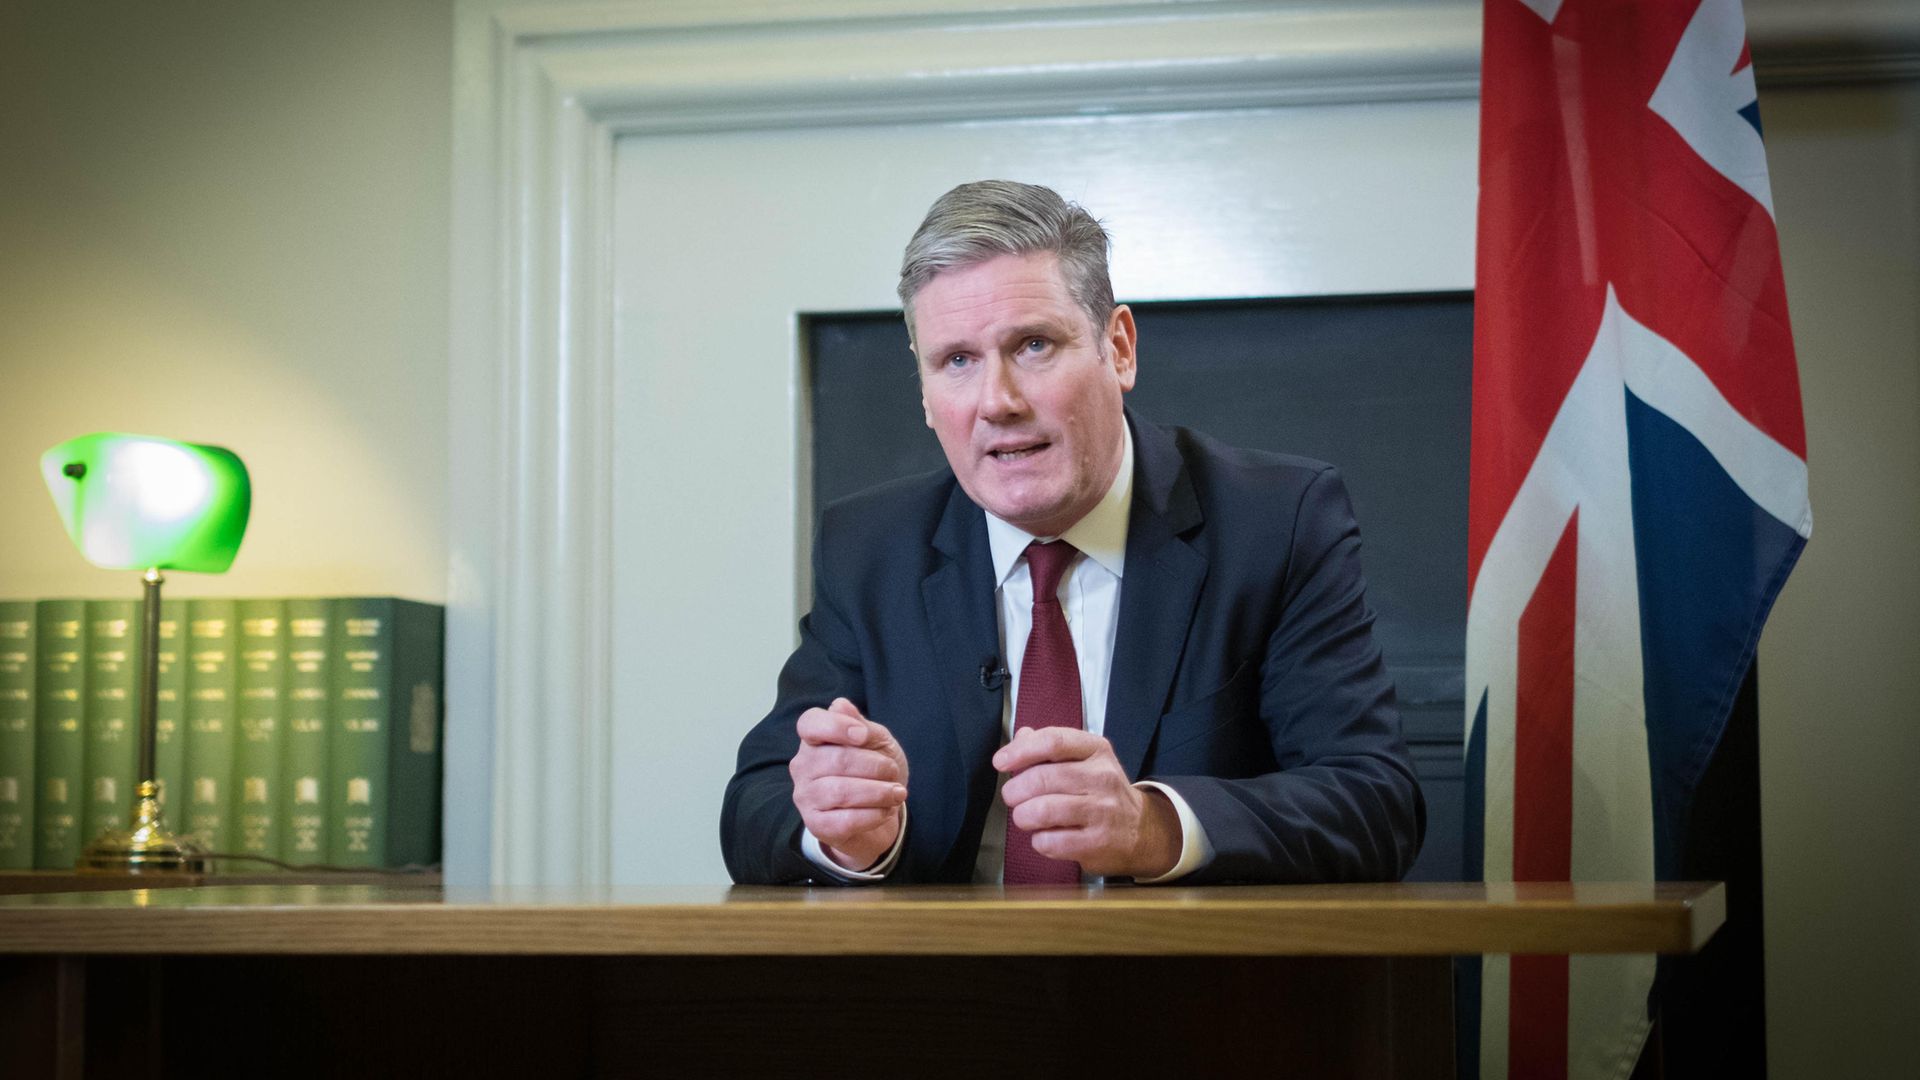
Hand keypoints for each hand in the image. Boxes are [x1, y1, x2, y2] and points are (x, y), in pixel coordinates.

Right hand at [790, 698, 908, 871]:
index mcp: (814, 740)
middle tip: (893, 771)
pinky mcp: (817, 826)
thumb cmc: (874, 772)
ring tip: (897, 793)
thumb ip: (861, 725)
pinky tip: (886, 810)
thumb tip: (840, 705)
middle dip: (875, 765)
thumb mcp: (877, 743)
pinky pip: (846, 820)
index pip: (810, 724)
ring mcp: (806, 797)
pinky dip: (874, 815)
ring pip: (841, 792)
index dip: (837, 727)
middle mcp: (802, 766)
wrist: (880, 813)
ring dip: (878, 792)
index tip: (864, 735)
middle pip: (837, 760)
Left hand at [993, 727, 1180, 878]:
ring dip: (1022, 816)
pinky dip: (1038, 840)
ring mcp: (1103, 811)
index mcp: (1096, 750)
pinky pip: (1050, 842)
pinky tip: (1045, 837)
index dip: (1020, 751)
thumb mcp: (1084, 760)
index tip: (1000, 762)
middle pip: (1042, 778)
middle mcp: (1103, 777)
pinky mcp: (1097, 843)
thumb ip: (1050, 747)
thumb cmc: (1101, 792)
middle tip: (1011, 797)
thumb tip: (1020, 737)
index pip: (1054, 741)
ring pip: (1043, 811)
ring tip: (1025, 817)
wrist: (1141, 831)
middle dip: (1015, 790)